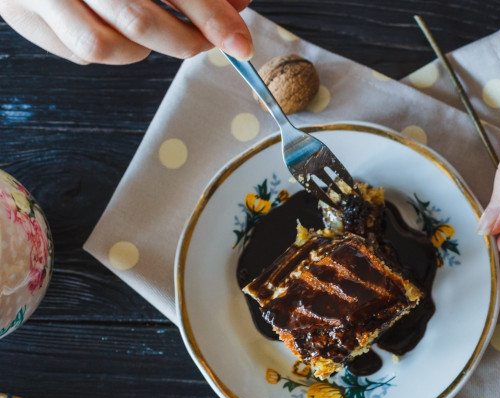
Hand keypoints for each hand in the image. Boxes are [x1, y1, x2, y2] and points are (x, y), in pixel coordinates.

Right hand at [0, 0, 252, 64]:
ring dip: (143, 48)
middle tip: (211, 39)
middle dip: (186, 39)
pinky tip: (115, 25)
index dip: (211, 15)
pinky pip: (78, 51)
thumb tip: (236, 3)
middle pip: (139, 21)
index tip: (239, 41)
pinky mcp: (19, 13)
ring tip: (157, 27)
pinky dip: (110, 48)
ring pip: (105, 47)